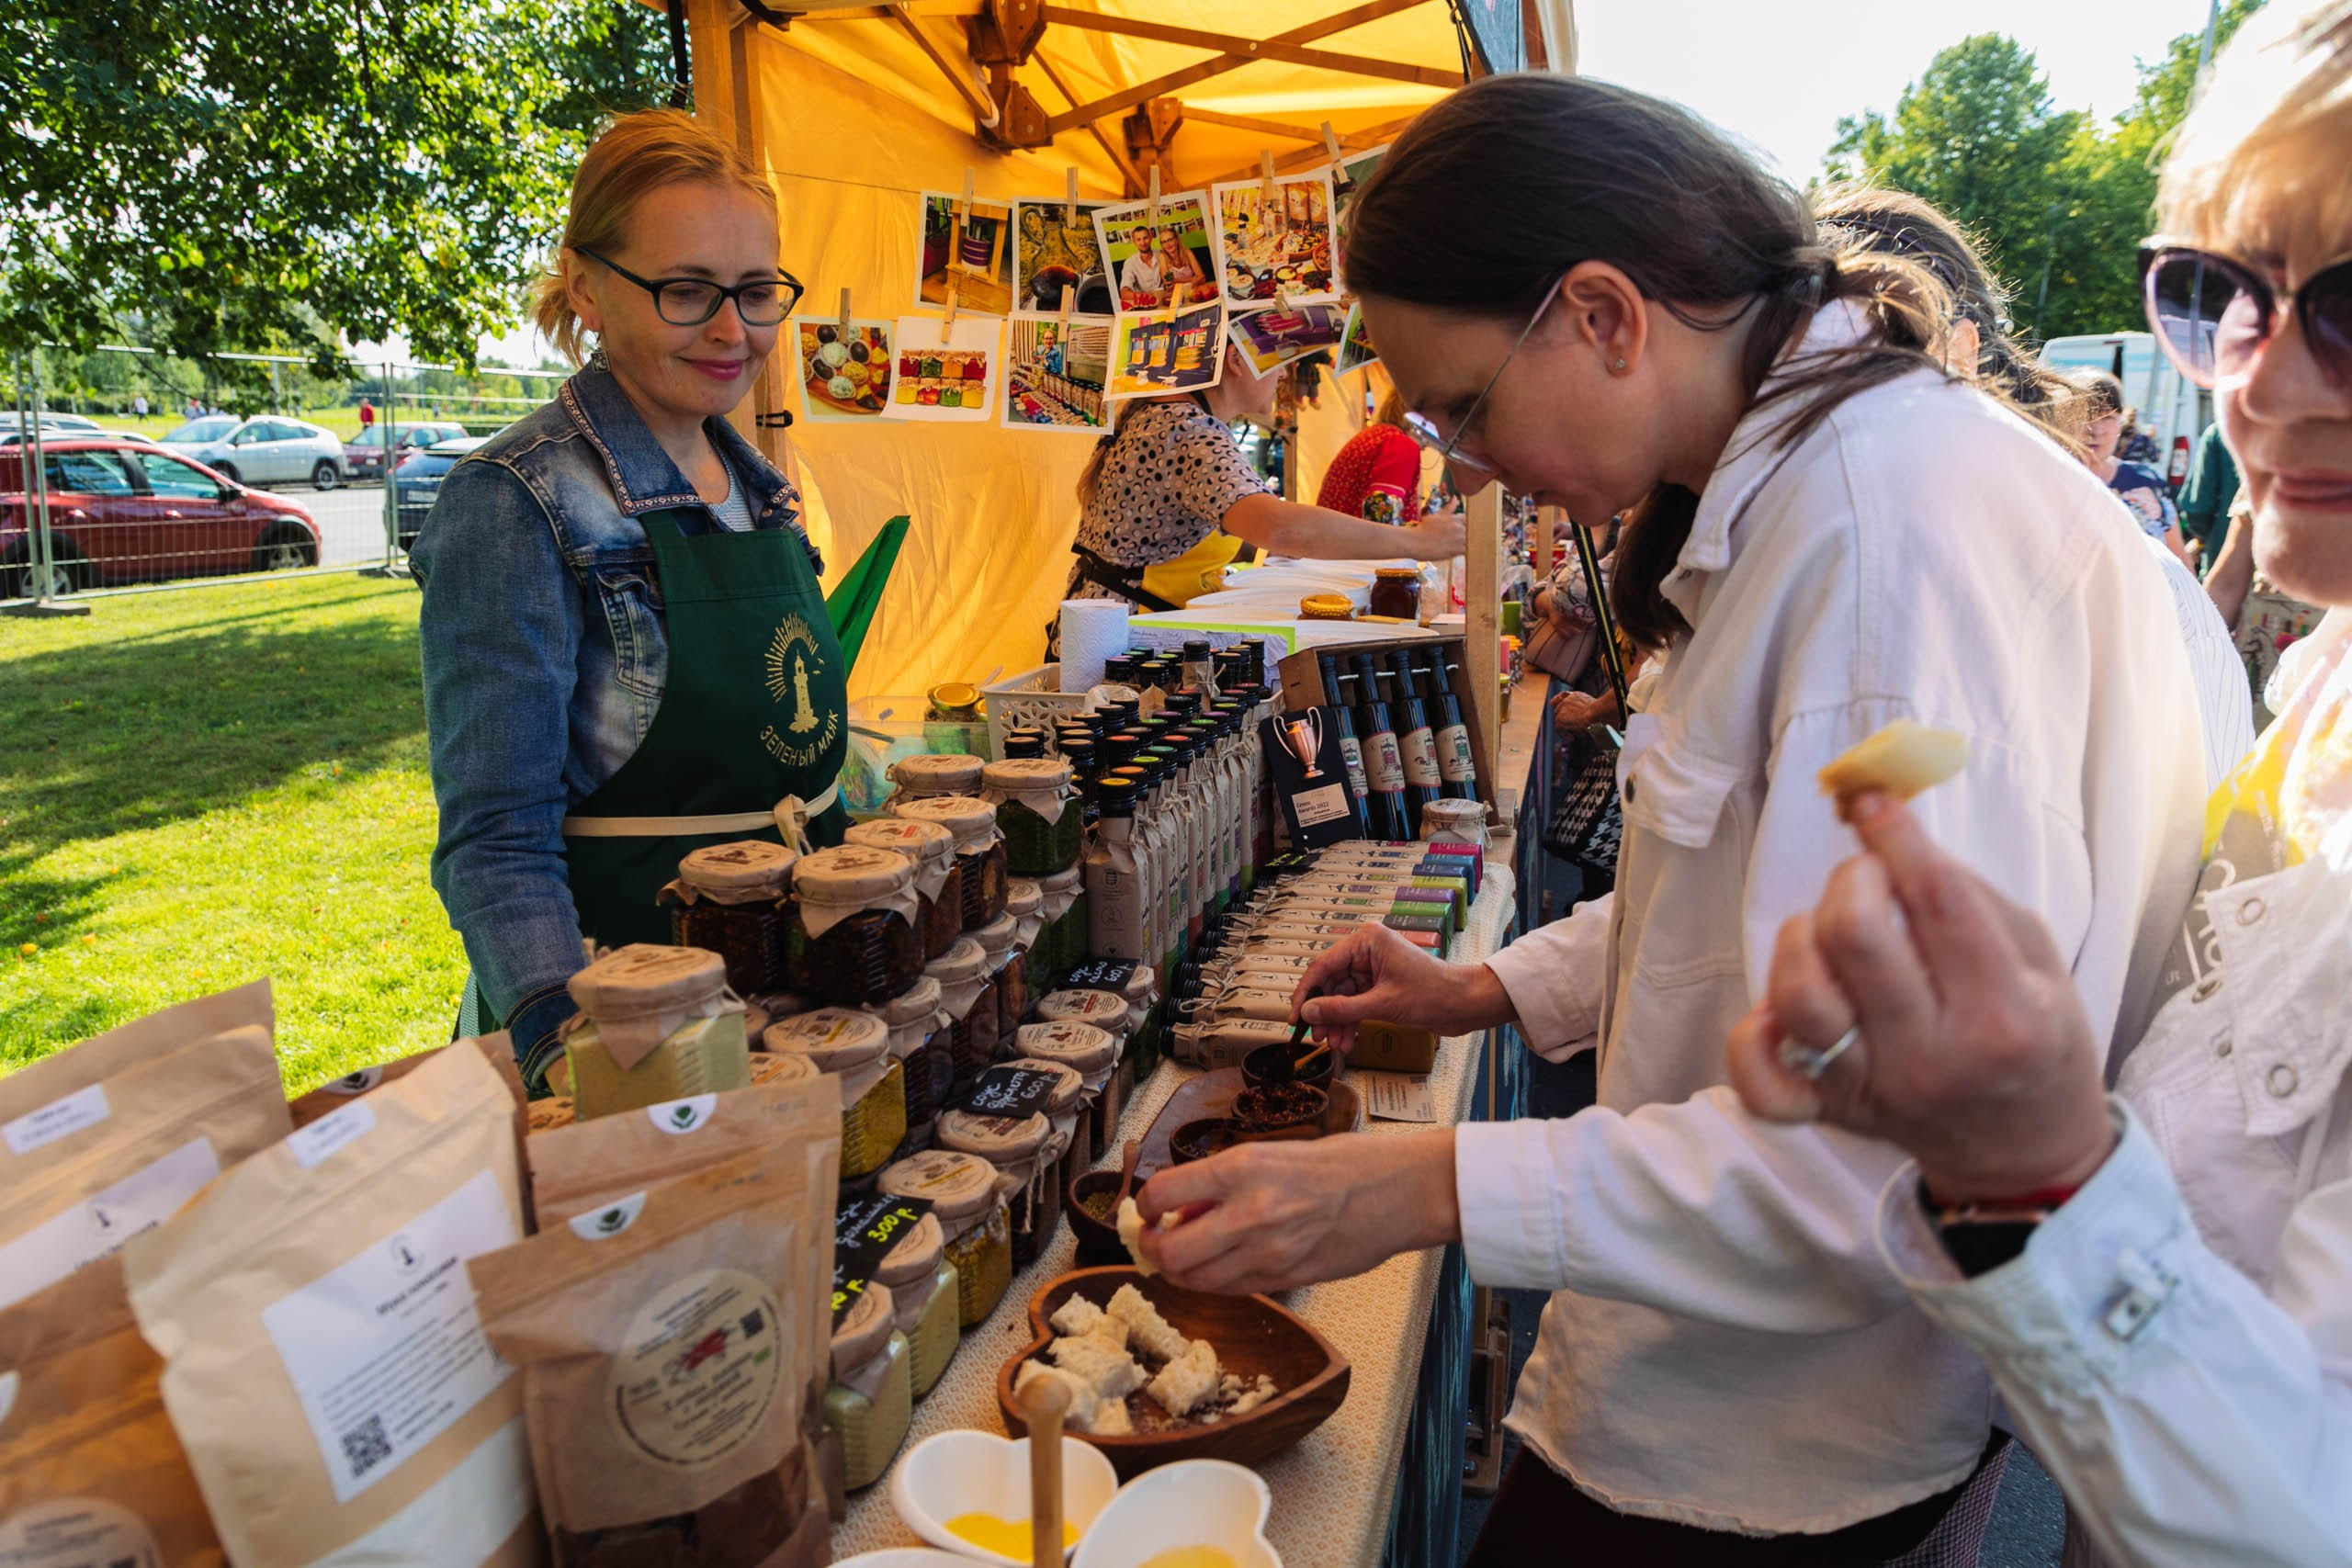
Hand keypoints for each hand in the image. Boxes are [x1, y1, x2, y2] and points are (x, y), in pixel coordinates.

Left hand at [1135, 1129, 1459, 1292]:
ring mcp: (1268, 1252)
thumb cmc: (1337, 1164)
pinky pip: (1231, 1290)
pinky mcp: (1286, 1279)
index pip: (1162, 1194)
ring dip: (1180, 1271)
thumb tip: (1179, 1208)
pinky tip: (1220, 1264)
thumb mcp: (1270, 1154)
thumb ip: (1222, 1183)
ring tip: (1185, 1254)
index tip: (1146, 1208)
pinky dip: (1214, 1281)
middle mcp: (1249, 1213)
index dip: (1143, 1206)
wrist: (1394, 1191)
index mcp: (1242, 1169)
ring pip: (1196, 1281)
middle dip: (1152, 1250)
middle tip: (1154, 1241)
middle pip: (1170, 1253)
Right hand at [1288, 923, 1514, 1055]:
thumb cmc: (1434, 994)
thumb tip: (1309, 1013)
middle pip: (1330, 982)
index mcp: (1367, 940)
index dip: (1306, 993)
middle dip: (1324, 1011)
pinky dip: (1351, 1021)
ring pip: (1342, 995)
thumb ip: (1342, 1009)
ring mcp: (1374, 967)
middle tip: (1316, 1036)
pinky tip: (1348, 1040)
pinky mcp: (1381, 984)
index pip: (1323, 965)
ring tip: (1335, 1044)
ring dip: (1337, 1020)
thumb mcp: (1382, 1005)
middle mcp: (1367, 949)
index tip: (1295, 1017)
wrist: (1465, 1004)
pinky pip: (1356, 1002)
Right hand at [1406, 512, 1466, 560]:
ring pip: (1471, 540)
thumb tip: (1455, 498)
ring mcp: (1459, 538)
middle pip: (1471, 530)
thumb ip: (1448, 508)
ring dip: (1467, 543)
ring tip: (1457, 546)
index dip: (1465, 525)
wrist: (1414, 542)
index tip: (1459, 530)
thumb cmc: (1423, 529)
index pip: (1468, 520)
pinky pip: (1468, 550)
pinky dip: (1467, 551)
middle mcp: (1458, 527)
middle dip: (1466, 534)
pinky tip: (1460, 552)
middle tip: (1456, 539)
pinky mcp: (1457, 550)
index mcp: (1454, 518)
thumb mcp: (1436, 516)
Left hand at [1551, 690, 1613, 730]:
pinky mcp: (1559, 719)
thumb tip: (1590, 718)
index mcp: (1575, 695)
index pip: (1562, 696)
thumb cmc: (1601, 711)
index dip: (1557, 700)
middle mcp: (1566, 700)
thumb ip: (1587, 709)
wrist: (1597, 712)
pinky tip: (1572, 738)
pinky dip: (1565, 735)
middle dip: (1564, 719)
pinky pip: (1558, 729)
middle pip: (1558, 710)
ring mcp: (1561, 709)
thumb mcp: (1593, 706)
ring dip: (1566, 728)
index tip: (1552, 703)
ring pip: (1559, 720)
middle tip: (1572, 728)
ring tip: (1574, 735)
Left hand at [1722, 793, 2116, 1203]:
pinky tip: (1783, 1008)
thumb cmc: (2035, 1035)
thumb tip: (1885, 833)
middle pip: (1855, 938)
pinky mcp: (1830, 1114)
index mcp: (2005, 1016)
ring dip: (1801, 939)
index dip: (1897, 838)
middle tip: (1867, 878)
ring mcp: (1875, 1092)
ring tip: (1828, 934)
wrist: (2027, 1149)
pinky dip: (1755, 1033)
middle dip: (1852, 880)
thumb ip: (1966, 896)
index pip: (1938, 904)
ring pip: (1799, 995)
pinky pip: (1760, 1080)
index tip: (1873, 801)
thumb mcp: (2038, 959)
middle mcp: (1935, 1059)